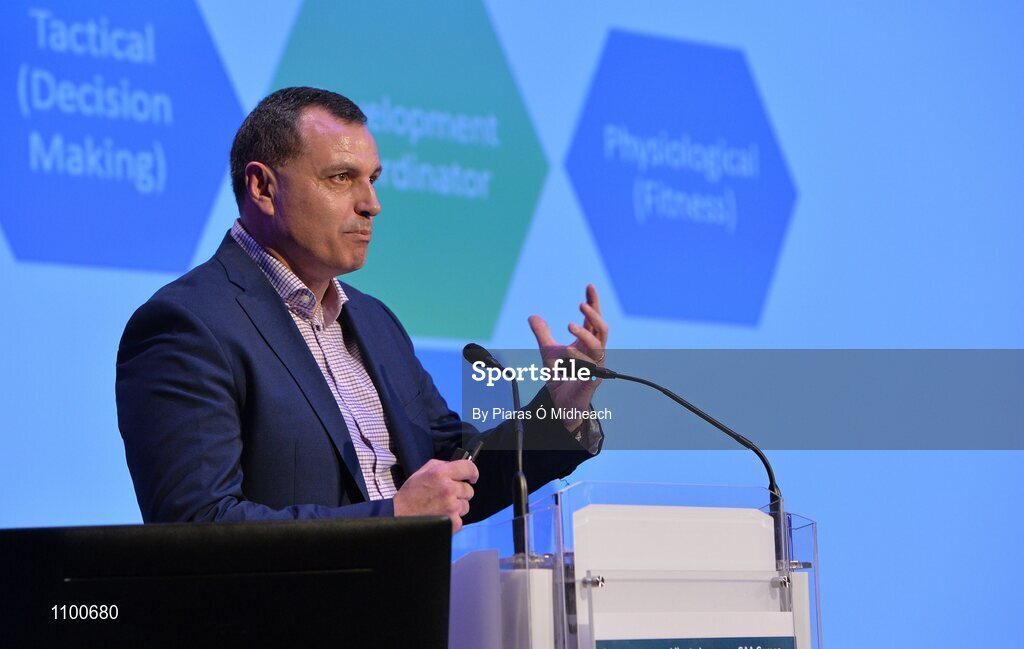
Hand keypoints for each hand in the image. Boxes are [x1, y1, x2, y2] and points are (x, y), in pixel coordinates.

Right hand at [393, 459, 478, 532]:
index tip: (472, 477)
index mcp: (442, 473)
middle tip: (446, 496)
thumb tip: (455, 466)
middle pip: (469, 490)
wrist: (399, 514)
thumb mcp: (422, 472)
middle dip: (460, 493)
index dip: (472, 472)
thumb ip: (441, 466)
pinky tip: (441, 517)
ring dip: (457, 507)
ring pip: (466, 505)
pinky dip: (453, 520)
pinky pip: (461, 519)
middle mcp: (449, 488)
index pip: (469, 468)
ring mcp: (452, 506)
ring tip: (441, 508)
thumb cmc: (410, 494)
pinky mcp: (453, 522)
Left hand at [528, 284, 608, 430]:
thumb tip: (532, 316)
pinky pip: (591, 367)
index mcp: (587, 343)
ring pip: (599, 346)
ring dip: (585, 334)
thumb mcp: (548, 352)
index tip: (589, 286)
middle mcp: (595, 352)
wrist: (560, 404)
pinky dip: (579, 357)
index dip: (593, 302)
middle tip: (581, 304)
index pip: (593, 319)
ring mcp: (595, 366)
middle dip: (594, 315)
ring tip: (569, 325)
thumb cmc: (560, 377)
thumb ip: (542, 334)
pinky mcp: (591, 381)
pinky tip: (567, 351)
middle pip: (602, 328)